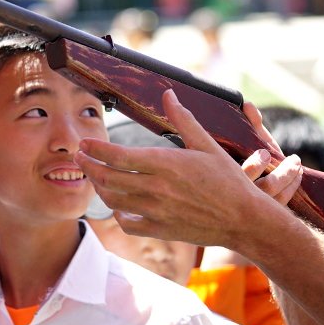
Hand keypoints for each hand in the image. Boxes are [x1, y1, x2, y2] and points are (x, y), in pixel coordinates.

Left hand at [77, 90, 301, 247]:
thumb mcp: (207, 145)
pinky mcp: (160, 229)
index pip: (118, 156)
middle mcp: (157, 188)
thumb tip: (168, 95)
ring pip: (114, 200)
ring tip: (95, 175)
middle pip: (109, 178)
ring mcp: (157, 211)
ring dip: (99, 187)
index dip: (95, 149)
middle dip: (89, 166)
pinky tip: (118, 205)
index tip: (84, 143)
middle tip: (80, 157)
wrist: (243, 219)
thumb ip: (184, 120)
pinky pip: (128, 223)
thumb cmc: (228, 180)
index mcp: (167, 164)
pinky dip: (118, 214)